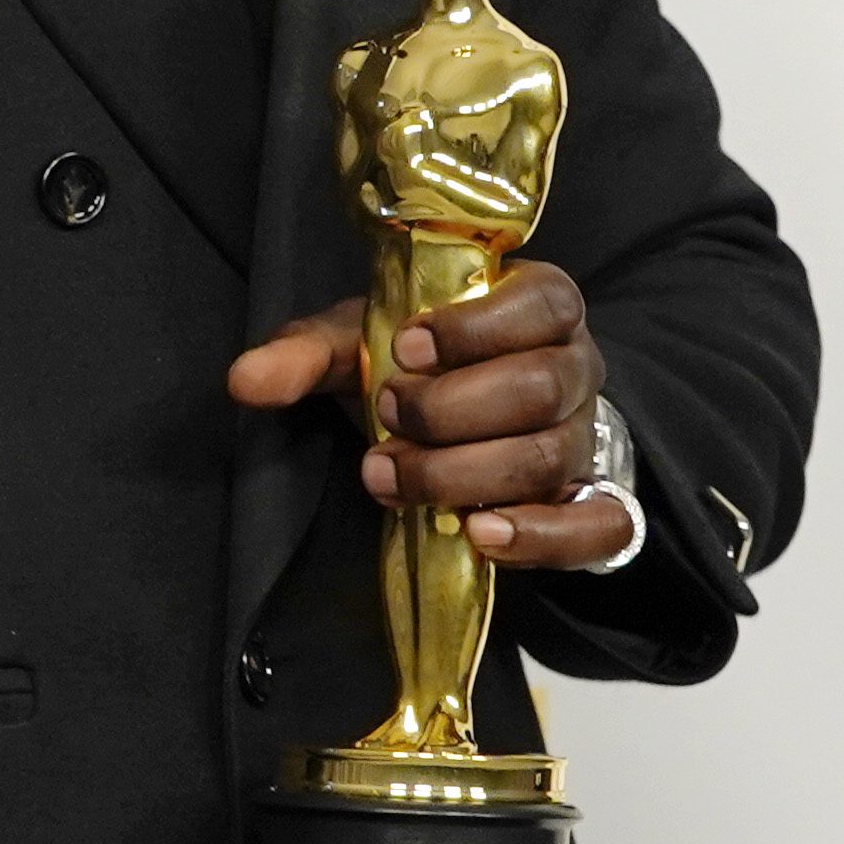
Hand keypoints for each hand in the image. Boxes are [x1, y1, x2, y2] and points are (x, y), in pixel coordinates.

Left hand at [226, 258, 641, 574]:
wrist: (473, 422)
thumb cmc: (421, 369)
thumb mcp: (364, 343)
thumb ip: (309, 353)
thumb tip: (245, 379)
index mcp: (539, 307)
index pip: (540, 306)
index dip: (474, 330)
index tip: (403, 350)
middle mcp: (575, 370)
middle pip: (538, 389)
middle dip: (449, 411)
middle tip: (386, 420)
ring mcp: (586, 441)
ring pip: (547, 459)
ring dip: (460, 476)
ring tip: (392, 480)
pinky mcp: (592, 508)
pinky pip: (598, 528)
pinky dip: (540, 536)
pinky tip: (479, 535)